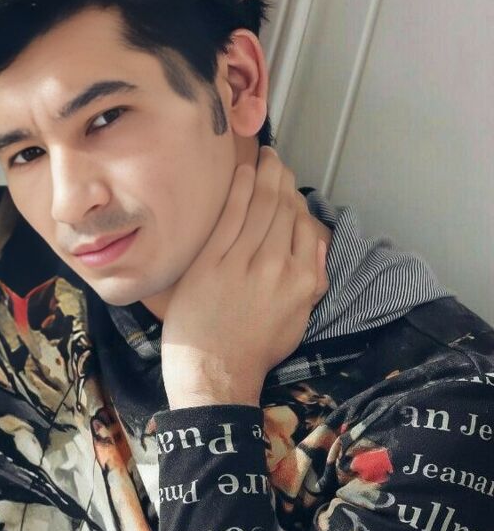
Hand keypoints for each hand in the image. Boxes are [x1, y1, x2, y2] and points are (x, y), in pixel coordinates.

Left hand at [161, 147, 329, 409]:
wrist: (215, 373)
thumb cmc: (254, 350)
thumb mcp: (298, 321)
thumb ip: (313, 282)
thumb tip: (317, 246)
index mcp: (303, 281)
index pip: (304, 226)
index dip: (297, 200)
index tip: (289, 186)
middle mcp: (277, 267)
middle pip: (283, 209)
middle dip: (281, 178)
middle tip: (275, 159)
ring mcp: (244, 263)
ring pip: (259, 207)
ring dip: (263, 176)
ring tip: (263, 157)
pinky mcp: (212, 262)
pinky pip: (230, 215)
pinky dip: (238, 189)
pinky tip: (242, 172)